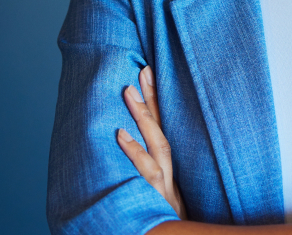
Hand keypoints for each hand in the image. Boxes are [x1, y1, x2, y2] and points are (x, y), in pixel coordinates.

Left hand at [116, 65, 185, 218]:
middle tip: (142, 71)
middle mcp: (170, 177)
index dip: (158, 103)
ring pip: (157, 147)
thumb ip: (150, 177)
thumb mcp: (161, 202)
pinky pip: (144, 173)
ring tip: (128, 92)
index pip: (165, 131)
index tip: (148, 73)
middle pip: (164, 131)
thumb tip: (123, 148)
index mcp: (171, 174)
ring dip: (143, 117)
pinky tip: (120, 135)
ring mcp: (163, 188)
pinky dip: (133, 153)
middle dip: (154, 101)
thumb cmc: (163, 226)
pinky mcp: (155, 200)